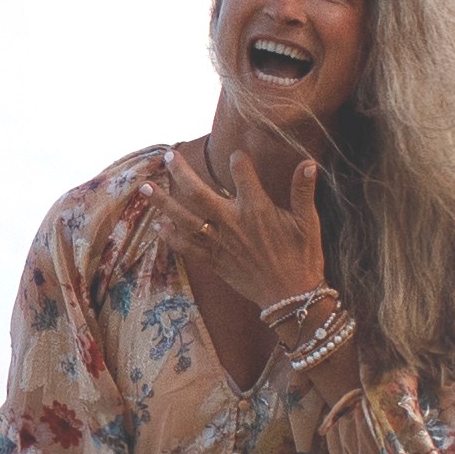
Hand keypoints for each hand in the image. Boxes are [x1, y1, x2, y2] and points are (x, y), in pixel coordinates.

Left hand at [169, 103, 328, 355]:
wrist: (291, 297)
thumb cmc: (302, 257)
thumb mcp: (308, 223)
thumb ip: (303, 191)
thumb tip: (309, 163)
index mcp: (257, 208)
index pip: (240, 172)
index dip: (238, 160)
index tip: (236, 156)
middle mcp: (232, 223)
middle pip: (198, 193)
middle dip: (181, 173)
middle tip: (169, 156)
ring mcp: (220, 242)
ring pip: (184, 219)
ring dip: (163, 203)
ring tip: (145, 187)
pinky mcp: (214, 261)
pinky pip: (186, 247)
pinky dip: (171, 237)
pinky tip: (158, 226)